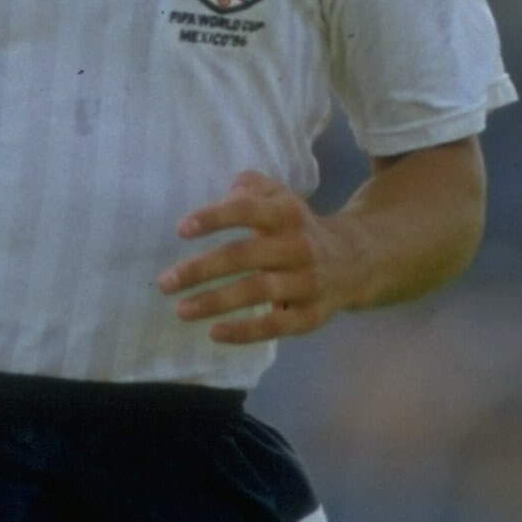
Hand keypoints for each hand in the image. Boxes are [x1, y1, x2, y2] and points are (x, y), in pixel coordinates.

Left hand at [159, 170, 347, 343]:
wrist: (355, 260)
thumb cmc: (297, 227)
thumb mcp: (280, 197)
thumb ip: (250, 187)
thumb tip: (225, 195)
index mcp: (287, 213)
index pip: (248, 210)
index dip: (215, 218)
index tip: (181, 230)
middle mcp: (298, 246)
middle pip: (245, 255)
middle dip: (201, 269)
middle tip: (166, 282)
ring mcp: (306, 282)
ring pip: (258, 291)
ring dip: (216, 302)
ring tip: (181, 310)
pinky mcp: (311, 315)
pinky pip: (277, 325)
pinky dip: (246, 332)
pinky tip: (215, 333)